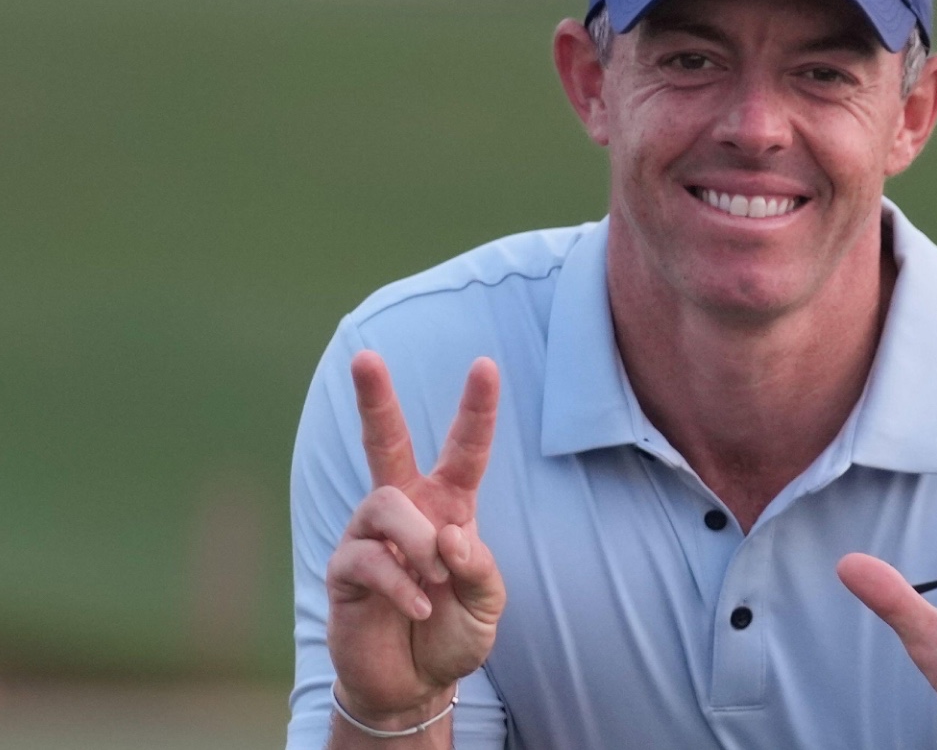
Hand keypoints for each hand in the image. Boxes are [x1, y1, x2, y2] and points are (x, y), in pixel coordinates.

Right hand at [325, 351, 506, 728]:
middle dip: (374, 399)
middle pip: (385, 442)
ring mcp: (370, 535)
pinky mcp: (344, 568)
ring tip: (435, 583)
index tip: (486, 364)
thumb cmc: (455, 632)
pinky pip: (369, 557)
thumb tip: (448, 534)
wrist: (416, 683)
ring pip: (387, 504)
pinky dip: (403, 585)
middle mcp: (406, 508)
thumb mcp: (488, 602)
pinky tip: (419, 608)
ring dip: (420, 544)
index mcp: (448, 506)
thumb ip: (477, 565)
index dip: (476, 409)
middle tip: (364, 357)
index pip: (465, 449)